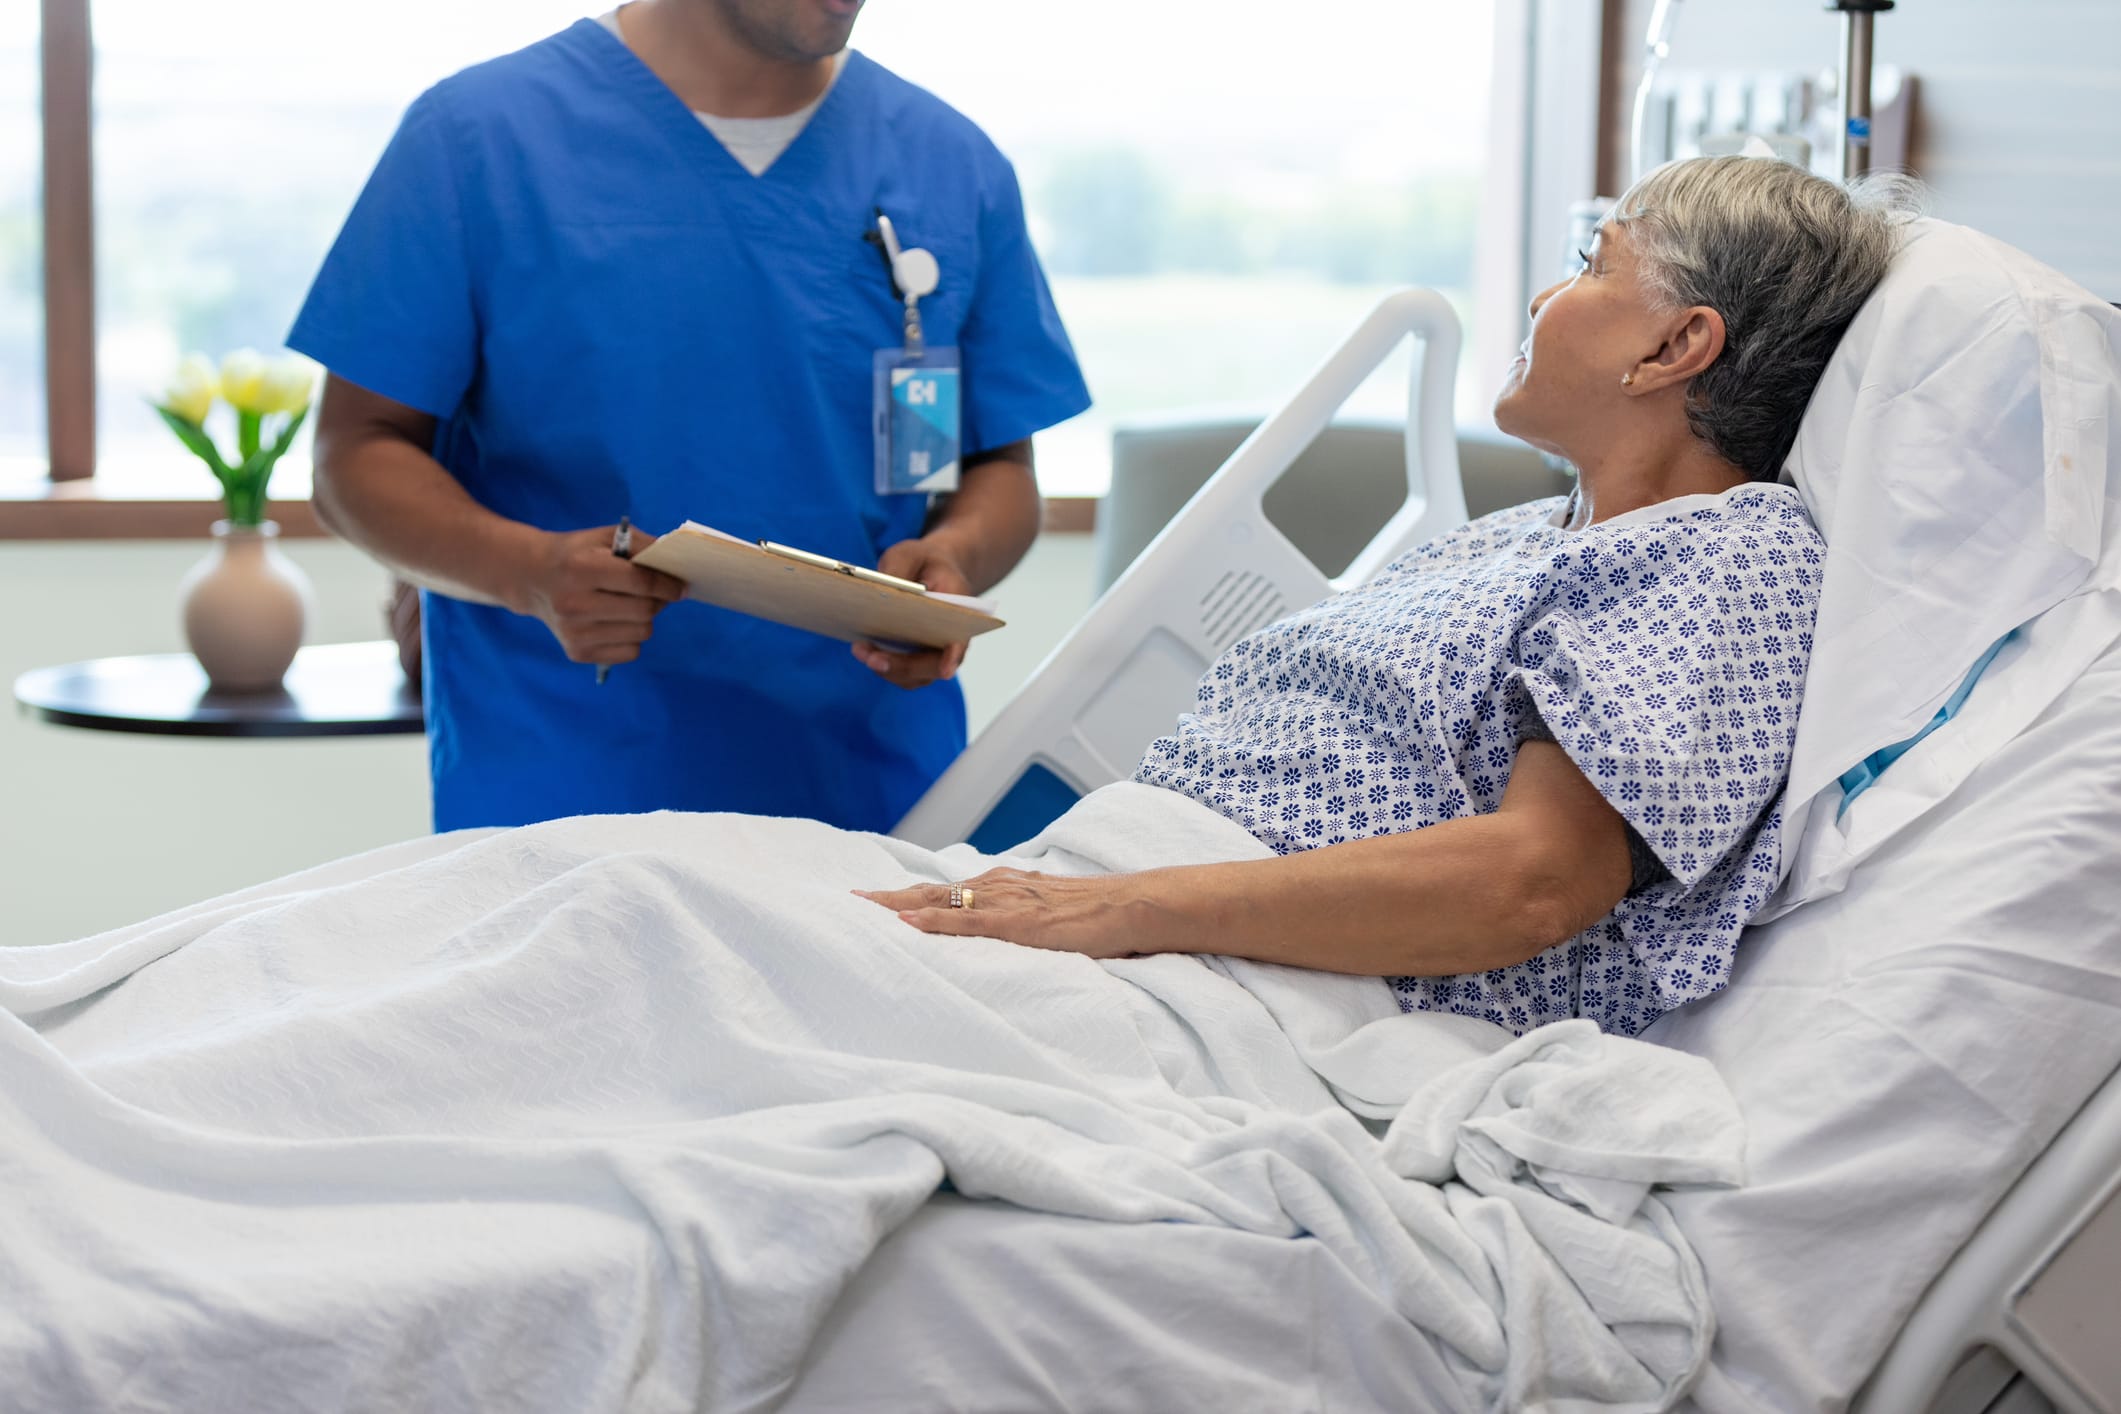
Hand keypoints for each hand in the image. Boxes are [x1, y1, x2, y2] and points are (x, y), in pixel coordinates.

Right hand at [518, 525, 685, 665]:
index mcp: (581, 568)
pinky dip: (632, 638)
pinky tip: (617, 622)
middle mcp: (574, 603)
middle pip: (644, 611)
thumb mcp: (605, 537)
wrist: (532, 577)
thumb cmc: (577, 554)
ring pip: (641, 633)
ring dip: (645, 619)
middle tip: (656, 593)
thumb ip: (643, 545)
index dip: (667, 585)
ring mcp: (574, 632)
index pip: (640, 582)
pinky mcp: (577, 652)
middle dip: (659, 601)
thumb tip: (676, 568)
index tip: (680, 587)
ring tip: (631, 605)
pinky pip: (630, 652)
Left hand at [850, 536, 974, 688]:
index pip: (960, 639)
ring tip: (860, 650)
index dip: (953, 655)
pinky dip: (881, 666)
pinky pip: (900, 673)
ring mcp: (934, 654)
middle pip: (933, 666)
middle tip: (872, 658)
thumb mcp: (911, 553)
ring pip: (914, 676)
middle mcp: (952, 640)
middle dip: (902, 666)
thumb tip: (879, 592)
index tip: (946, 669)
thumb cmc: (925, 563)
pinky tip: (863, 649)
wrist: (931, 571)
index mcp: (961, 611)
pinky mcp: (915, 659)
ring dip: (887, 668)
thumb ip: (899, 568)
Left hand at [855, 868, 1147, 957]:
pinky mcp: (1020, 923)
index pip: (944, 892)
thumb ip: (1018, 920)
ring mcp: (1007, 901)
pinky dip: (934, 923)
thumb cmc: (1098, 914)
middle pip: (930, 892)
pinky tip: (907, 925)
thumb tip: (996, 937)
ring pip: (940, 901)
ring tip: (863, 910)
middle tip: (849, 901)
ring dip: (899, 906)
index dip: (906, 897)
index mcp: (1004, 886)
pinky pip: (968, 922)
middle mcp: (998, 885)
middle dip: (888, 898)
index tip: (871, 901)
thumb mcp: (1048, 913)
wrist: (1134, 906)